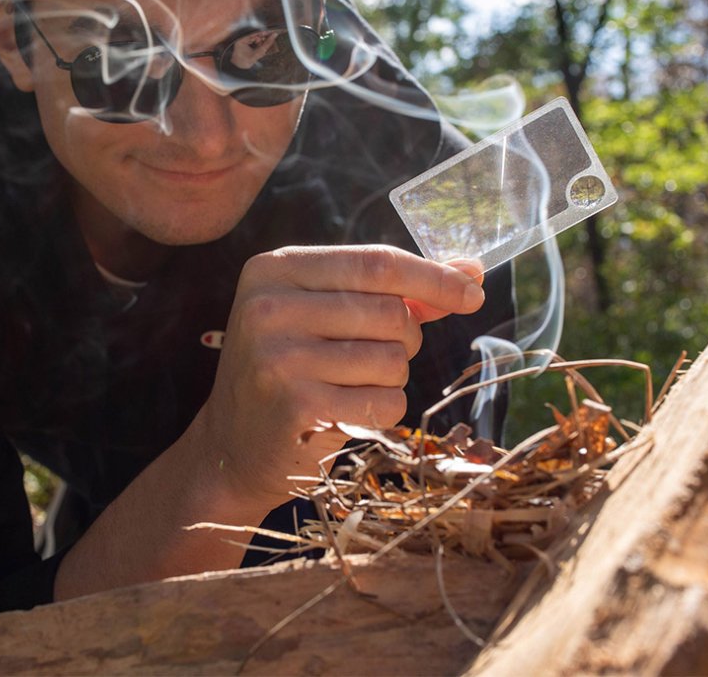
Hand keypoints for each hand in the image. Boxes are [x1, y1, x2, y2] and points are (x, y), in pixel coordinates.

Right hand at [198, 245, 484, 511]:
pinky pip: (385, 402)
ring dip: (391, 377)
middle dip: (405, 338)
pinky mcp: (297, 406)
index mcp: (275, 269)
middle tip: (373, 357)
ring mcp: (278, 357)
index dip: (434, 278)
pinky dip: (383, 409)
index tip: (474, 291)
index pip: (376, 263)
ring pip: (394, 359)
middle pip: (391, 312)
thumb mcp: (324, 314)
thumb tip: (470, 272)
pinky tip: (345, 412)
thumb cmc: (290, 368)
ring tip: (348, 384)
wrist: (233, 444)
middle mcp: (269, 306)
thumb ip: (393, 291)